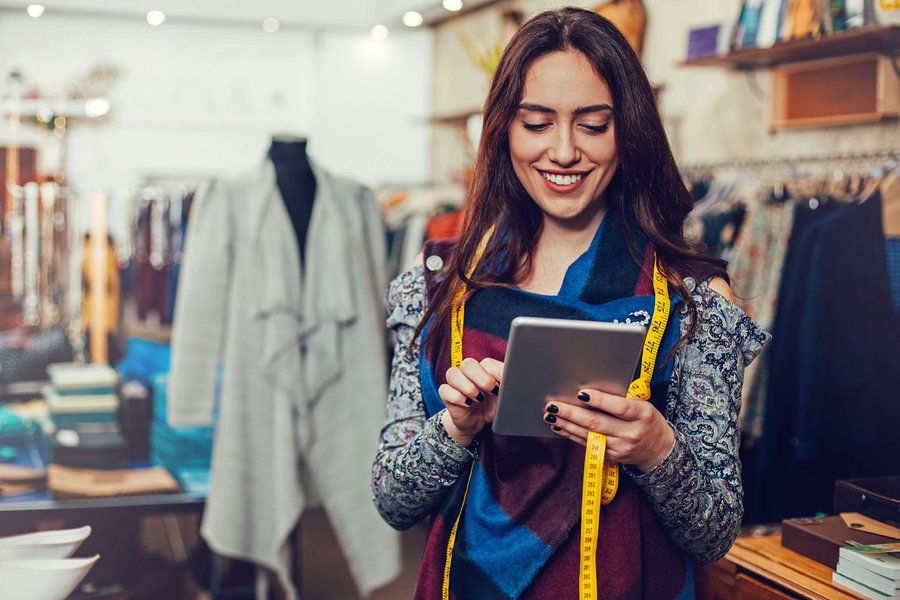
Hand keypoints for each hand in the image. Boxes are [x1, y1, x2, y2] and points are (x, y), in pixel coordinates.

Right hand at [439, 357, 502, 446]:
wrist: (480, 423)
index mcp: (485, 369)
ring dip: (467, 387)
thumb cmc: (495, 405)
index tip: (503, 387)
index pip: (487, 363)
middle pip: (468, 363)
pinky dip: (456, 397)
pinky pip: (444, 389)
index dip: (495, 374)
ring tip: (478, 399)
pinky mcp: (447, 395)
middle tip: (491, 391)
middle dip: (481, 378)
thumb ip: (510, 385)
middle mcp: (469, 373)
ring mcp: (456, 383)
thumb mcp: (506, 396)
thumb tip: (517, 379)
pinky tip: (467, 405)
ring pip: (452, 373)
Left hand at [544, 389, 674, 472]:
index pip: (619, 407)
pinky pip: (587, 445)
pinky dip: (571, 435)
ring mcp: (620, 447)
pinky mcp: (611, 456)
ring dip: (566, 425)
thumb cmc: (648, 421)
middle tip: (554, 405)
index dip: (599, 400)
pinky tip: (559, 427)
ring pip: (588, 435)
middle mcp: (630, 433)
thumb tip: (591, 390)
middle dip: (572, 413)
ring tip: (550, 415)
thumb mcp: (644, 405)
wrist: (660, 451)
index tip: (581, 393)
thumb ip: (622, 399)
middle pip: (597, 423)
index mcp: (642, 415)